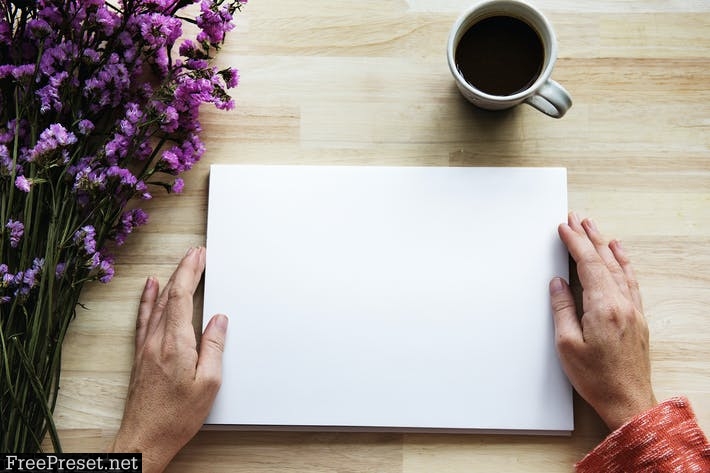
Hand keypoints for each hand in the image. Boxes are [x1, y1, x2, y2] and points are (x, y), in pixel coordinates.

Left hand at [109, 247, 227, 472]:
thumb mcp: (208, 384)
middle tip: (195, 254)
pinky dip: (148, 299)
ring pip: (156, 304)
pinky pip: (144, 317)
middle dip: (183, 270)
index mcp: (175, 344)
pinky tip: (150, 288)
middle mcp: (156, 341)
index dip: (190, 272)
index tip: (198, 256)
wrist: (144, 439)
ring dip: (169, 280)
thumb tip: (219, 320)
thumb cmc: (176, 416)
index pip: (181, 297)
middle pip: (169, 295)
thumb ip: (214, 347)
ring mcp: (146, 347)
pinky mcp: (140, 355)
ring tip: (180, 264)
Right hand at [549, 213, 656, 430]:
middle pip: (605, 261)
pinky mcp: (638, 319)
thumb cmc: (596, 378)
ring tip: (596, 229)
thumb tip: (558, 283)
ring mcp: (633, 311)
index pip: (587, 264)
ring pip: (620, 268)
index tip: (564, 227)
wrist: (628, 401)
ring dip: (606, 246)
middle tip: (577, 218)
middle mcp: (622, 304)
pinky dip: (624, 264)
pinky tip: (620, 256)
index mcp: (603, 307)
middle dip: (589, 236)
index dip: (575, 243)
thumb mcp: (567, 344)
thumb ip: (562, 308)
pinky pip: (631, 281)